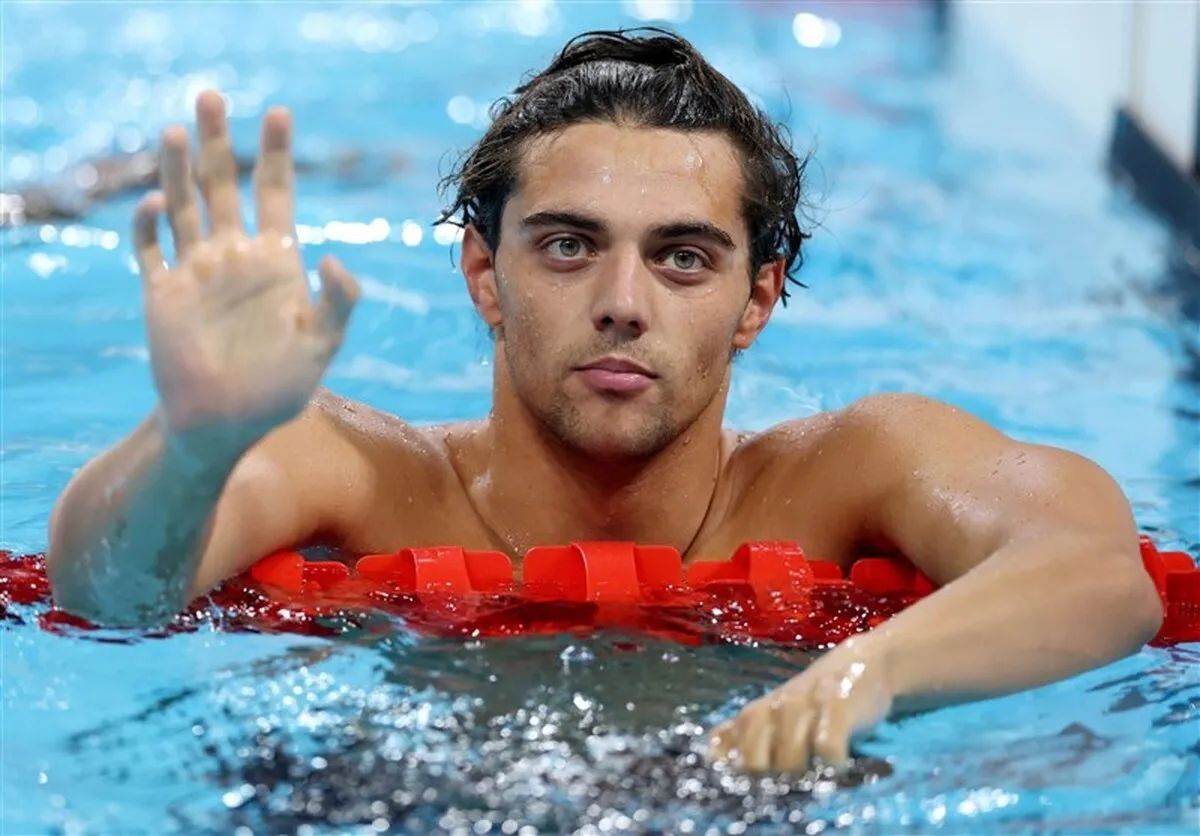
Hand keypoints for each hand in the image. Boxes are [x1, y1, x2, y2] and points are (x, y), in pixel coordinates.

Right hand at [134, 90, 358, 448]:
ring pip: (184, 205)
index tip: (279, 111)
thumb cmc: (280, 388)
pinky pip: (151, 249)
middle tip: (211, 95)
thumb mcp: (323, 343)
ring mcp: (196, 271)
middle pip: (225, 184)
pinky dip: (150, 225)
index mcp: (276, 261)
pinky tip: (158, 203)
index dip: (277, 153)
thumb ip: (338, 301)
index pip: (276, 192)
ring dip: (178, 169)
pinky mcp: (163, 293)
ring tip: (175, 129)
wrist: (226, 423)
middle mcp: (234, 256)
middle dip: (219, 141)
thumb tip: (332, 256)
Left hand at [709, 637, 894, 773]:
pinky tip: (838, 767)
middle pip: (752, 764)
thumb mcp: (773, 718)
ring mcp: (801, 705)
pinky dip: (832, 765)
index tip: (748, 790)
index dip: (732, 779)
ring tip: (814, 781)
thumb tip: (717, 763)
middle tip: (787, 792)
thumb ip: (745, 738)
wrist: (862, 664)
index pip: (722, 755)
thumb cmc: (812, 702)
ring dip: (801, 778)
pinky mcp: (836, 705)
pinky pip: (826, 748)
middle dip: (767, 785)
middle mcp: (769, 709)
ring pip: (788, 760)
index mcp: (749, 717)